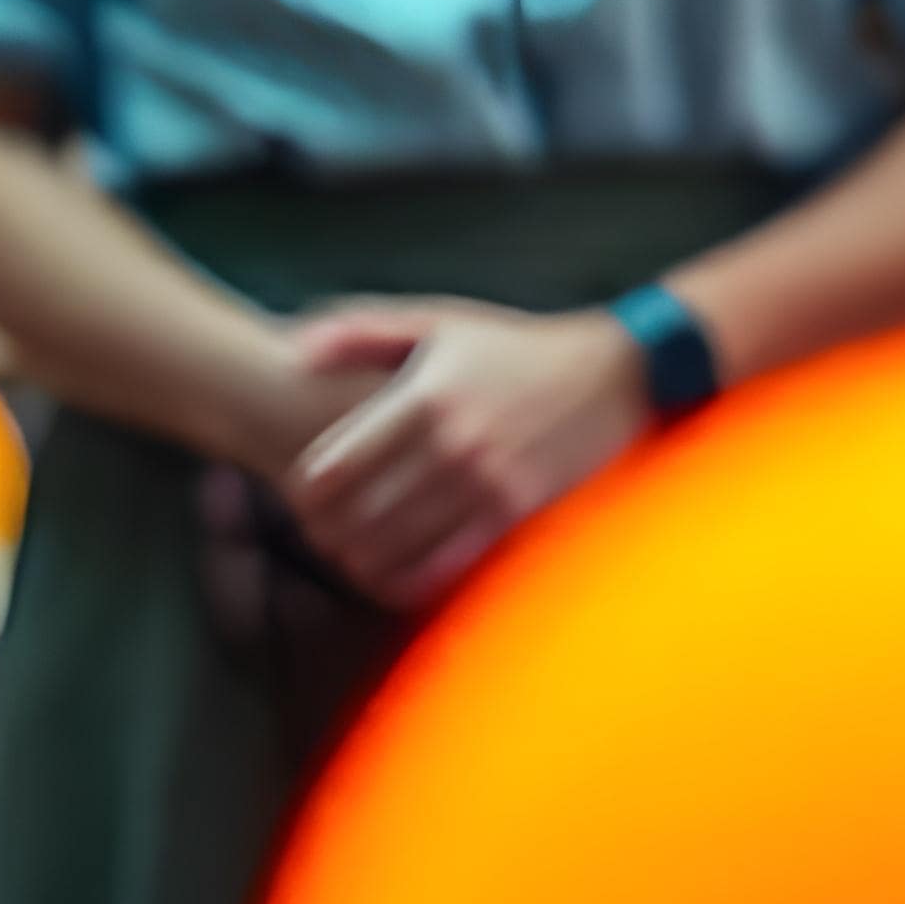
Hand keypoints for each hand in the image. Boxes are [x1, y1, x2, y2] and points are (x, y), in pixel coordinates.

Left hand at [276, 297, 649, 611]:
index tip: (297, 499)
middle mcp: (453, 444)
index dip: (305, 494)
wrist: (610, 376)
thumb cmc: (509, 347)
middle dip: (326, 534)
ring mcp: (489, 485)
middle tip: (315, 537)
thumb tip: (294, 352)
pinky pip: (449, 566)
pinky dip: (411, 580)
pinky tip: (395, 578)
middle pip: (360, 515)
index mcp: (424, 396)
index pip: (337, 465)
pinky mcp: (520, 516)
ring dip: (362, 561)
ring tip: (348, 558)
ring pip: (399, 548)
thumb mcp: (435, 323)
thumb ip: (359, 332)